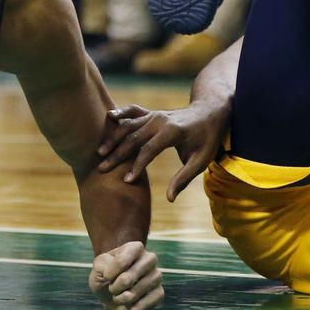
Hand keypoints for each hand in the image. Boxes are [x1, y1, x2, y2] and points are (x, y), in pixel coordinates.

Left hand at [88, 241, 163, 309]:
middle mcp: (149, 258)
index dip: (110, 273)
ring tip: (120, 297)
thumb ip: (104, 264)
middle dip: (116, 287)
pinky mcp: (160, 291)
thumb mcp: (99, 266)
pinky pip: (151, 301)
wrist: (110, 294)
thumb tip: (122, 275)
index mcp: (135, 248)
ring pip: (139, 291)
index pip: (122, 261)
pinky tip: (132, 307)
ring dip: (124, 298)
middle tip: (112, 288)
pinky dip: (137, 307)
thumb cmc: (105, 276)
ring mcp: (156, 275)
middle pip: (129, 277)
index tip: (106, 276)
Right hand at [97, 101, 229, 199]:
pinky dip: (120, 113)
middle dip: (117, 154)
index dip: (137, 166)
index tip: (126, 181)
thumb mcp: (201, 160)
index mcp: (172, 132)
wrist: (210, 112)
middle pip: (134, 138)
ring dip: (113, 137)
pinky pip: (133, 111)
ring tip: (99, 152)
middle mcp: (160, 120)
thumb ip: (184, 178)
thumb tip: (170, 199)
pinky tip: (108, 117)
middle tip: (102, 168)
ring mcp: (155, 114)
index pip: (149, 150)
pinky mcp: (151, 113)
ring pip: (129, 125)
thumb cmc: (206, 139)